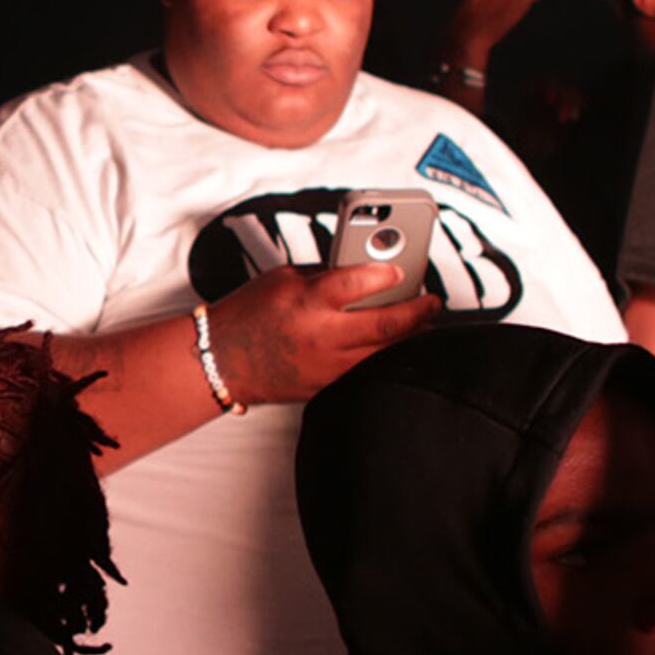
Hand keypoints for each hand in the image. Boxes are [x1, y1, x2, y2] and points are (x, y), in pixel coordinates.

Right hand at [200, 259, 440, 404]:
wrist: (221, 360)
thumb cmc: (248, 315)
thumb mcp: (284, 278)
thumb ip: (325, 274)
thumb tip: (362, 269)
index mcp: (308, 301)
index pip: (359, 283)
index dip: (388, 273)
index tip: (403, 269)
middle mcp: (321, 336)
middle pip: (385, 325)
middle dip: (416, 311)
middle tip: (432, 301)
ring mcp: (326, 365)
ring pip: (383, 352)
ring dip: (408, 336)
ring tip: (423, 321)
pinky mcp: (326, 385)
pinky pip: (365, 368)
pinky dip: (383, 354)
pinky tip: (394, 343)